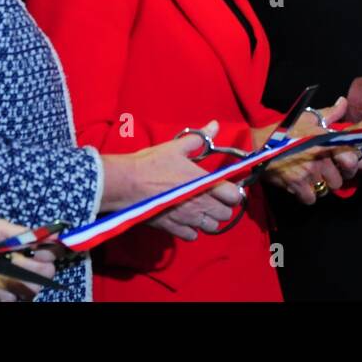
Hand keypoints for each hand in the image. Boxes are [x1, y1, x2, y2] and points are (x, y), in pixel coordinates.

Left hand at [0, 219, 56, 301]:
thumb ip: (22, 233)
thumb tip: (54, 234)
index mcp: (24, 247)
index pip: (52, 251)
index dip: (50, 252)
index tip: (39, 252)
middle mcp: (24, 267)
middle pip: (47, 273)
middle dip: (32, 268)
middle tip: (12, 262)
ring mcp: (14, 285)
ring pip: (32, 289)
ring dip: (13, 281)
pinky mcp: (3, 299)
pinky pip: (13, 300)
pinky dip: (1, 293)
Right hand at [135, 122, 242, 240]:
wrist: (127, 183)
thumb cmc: (152, 163)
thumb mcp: (176, 147)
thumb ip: (200, 138)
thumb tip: (216, 125)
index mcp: (205, 183)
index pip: (234, 195)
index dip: (234, 192)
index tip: (227, 187)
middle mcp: (201, 204)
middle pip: (226, 214)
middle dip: (223, 206)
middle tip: (214, 198)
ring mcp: (188, 219)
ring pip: (212, 228)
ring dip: (210, 220)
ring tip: (201, 210)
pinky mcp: (174, 229)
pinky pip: (193, 236)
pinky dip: (193, 230)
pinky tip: (186, 220)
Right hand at [259, 96, 359, 203]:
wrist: (258, 144)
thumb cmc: (285, 130)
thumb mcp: (307, 117)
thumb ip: (329, 113)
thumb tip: (343, 101)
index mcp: (325, 141)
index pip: (350, 159)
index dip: (350, 165)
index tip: (343, 164)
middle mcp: (320, 158)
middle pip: (338, 180)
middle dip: (332, 178)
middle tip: (323, 172)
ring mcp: (308, 173)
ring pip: (325, 190)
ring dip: (320, 187)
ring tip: (311, 179)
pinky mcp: (296, 185)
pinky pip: (311, 198)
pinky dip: (307, 195)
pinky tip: (301, 186)